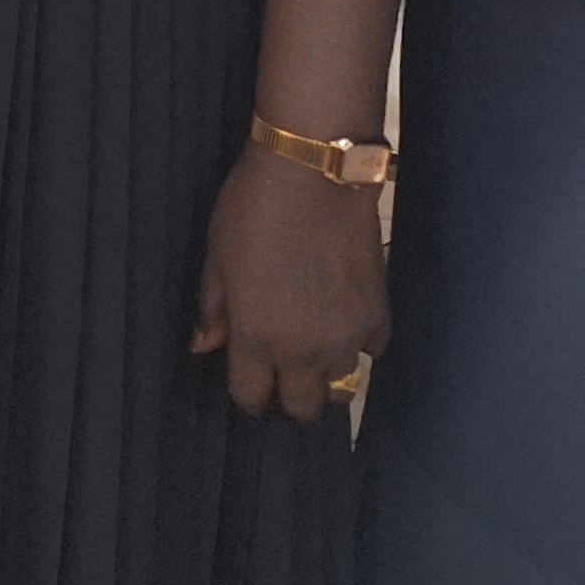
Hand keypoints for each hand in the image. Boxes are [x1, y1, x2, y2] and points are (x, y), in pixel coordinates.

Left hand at [192, 145, 388, 421]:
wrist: (316, 175)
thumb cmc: (253, 210)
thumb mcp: (217, 257)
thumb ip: (213, 310)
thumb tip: (204, 347)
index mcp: (257, 337)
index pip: (252, 397)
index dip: (247, 395)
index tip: (247, 381)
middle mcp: (305, 350)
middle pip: (304, 409)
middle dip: (290, 398)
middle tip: (281, 373)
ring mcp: (348, 337)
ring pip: (342, 386)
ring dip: (326, 374)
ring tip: (312, 345)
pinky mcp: (379, 315)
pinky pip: (370, 350)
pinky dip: (358, 342)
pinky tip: (342, 316)